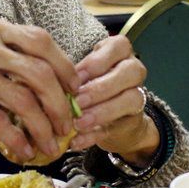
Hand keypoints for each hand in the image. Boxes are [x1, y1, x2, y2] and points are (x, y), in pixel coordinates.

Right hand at [0, 12, 80, 162]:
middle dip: (62, 103)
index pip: (41, 41)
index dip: (64, 66)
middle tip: (68, 122)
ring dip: (44, 126)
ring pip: (25, 101)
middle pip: (41, 74)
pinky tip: (22, 150)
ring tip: (50, 142)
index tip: (73, 87)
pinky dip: (16, 139)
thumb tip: (24, 67)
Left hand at [70, 35, 159, 165]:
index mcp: (119, 53)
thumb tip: (51, 80)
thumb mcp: (80, 74)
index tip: (78, 75)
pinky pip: (117, 128)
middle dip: (101, 87)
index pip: (119, 46)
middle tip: (78, 100)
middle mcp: (133, 71)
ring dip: (102, 111)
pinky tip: (76, 140)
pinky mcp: (131, 123)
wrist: (110, 118)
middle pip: (130, 72)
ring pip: (131, 99)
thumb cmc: (88, 85)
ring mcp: (137, 96)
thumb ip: (72, 74)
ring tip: (78, 122)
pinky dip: (94, 136)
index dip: (98, 61)